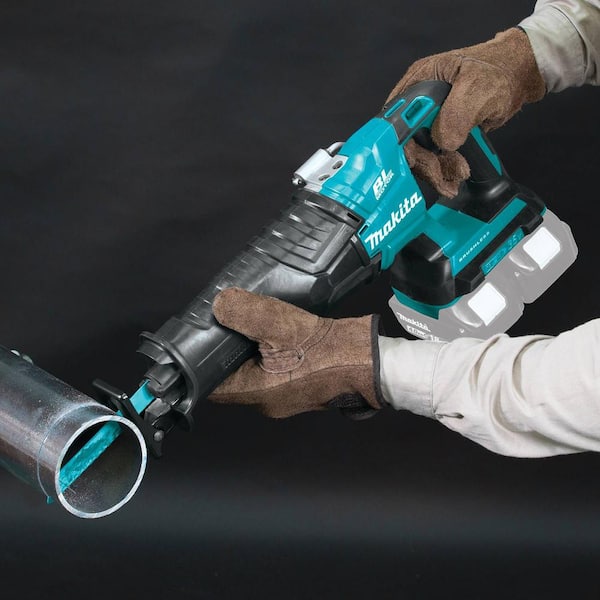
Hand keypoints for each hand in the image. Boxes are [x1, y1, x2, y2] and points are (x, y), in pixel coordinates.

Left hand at [208, 288, 384, 418]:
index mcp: (258, 392)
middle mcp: (267, 400)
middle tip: (218, 323)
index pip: (212, 386)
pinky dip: (265, 351)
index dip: (198, 366)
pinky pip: (271, 369)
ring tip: (241, 321)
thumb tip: (219, 304)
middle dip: (223, 353)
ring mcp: (285, 394)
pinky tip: (269, 329)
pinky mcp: (299, 384)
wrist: (374, 362)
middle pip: (231, 377)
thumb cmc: (331, 351)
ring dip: (245, 350)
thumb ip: (248, 314)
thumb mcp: (284, 325)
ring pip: (252, 372)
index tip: (194, 342)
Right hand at [387, 27, 545, 196]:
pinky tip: (454, 173)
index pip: (395, 118)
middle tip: (442, 174)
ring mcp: (427, 118)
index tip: (415, 159)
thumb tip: (443, 142)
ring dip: (435, 170)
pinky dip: (442, 169)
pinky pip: (432, 156)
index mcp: (418, 81)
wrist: (517, 77)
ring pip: (418, 153)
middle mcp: (417, 101)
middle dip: (423, 162)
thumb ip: (457, 114)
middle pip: (405, 141)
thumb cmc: (500, 70)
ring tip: (456, 176)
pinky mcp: (437, 132)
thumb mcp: (479, 88)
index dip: (401, 141)